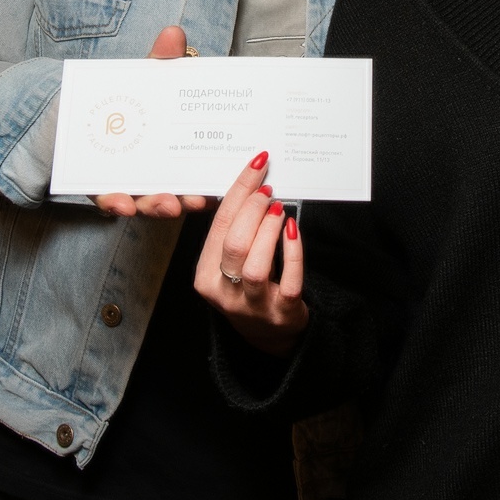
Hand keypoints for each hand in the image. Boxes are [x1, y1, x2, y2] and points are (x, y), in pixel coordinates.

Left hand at [91, 26, 210, 217]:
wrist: (90, 116)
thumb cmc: (135, 104)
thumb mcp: (150, 81)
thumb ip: (162, 62)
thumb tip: (173, 33)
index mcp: (183, 153)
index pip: (204, 169)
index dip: (218, 179)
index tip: (229, 181)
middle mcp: (166, 176)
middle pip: (184, 193)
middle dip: (192, 198)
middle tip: (199, 199)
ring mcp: (137, 186)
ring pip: (151, 204)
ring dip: (160, 206)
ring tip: (166, 204)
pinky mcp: (107, 191)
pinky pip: (112, 203)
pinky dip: (117, 204)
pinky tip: (120, 204)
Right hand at [193, 156, 306, 355]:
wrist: (269, 334)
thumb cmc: (249, 288)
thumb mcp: (231, 263)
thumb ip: (236, 231)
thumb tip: (254, 184)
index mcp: (205, 275)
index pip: (219, 225)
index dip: (239, 191)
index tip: (257, 166)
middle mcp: (224, 292)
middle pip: (233, 244)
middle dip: (253, 210)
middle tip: (269, 191)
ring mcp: (253, 306)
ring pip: (255, 265)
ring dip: (269, 231)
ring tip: (280, 210)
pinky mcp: (282, 313)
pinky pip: (289, 281)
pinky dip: (293, 252)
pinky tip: (294, 231)